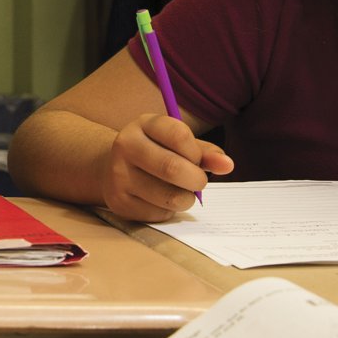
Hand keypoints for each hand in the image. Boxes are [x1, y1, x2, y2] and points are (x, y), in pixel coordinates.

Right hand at [103, 114, 233, 221]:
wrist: (110, 168)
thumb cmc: (154, 153)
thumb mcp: (176, 143)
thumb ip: (203, 151)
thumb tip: (227, 165)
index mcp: (142, 124)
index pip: (179, 135)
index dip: (197, 153)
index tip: (198, 159)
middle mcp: (125, 146)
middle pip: (173, 168)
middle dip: (196, 180)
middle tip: (198, 181)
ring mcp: (119, 175)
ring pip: (170, 196)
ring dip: (186, 199)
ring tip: (181, 192)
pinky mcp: (119, 202)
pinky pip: (159, 213)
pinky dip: (169, 211)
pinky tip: (159, 200)